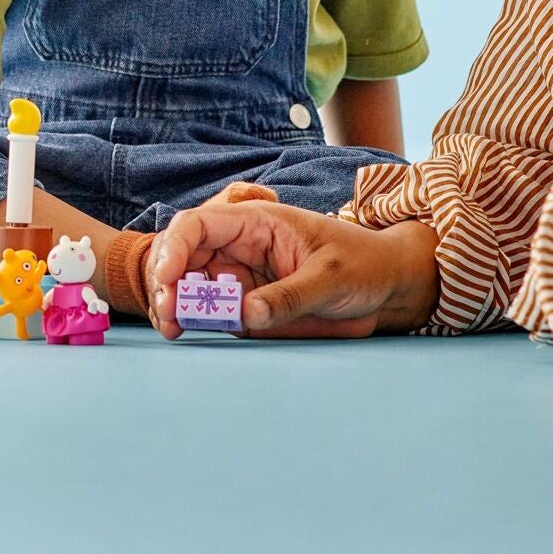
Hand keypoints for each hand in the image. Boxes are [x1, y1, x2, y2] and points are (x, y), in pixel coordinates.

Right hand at [146, 201, 438, 339]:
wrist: (385, 285)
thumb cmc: (362, 265)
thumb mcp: (331, 277)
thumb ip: (290, 296)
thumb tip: (246, 314)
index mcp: (255, 222)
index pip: (200, 225)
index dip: (175, 249)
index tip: (167, 281)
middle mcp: (239, 246)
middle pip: (184, 255)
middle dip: (167, 282)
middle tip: (169, 317)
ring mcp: (240, 275)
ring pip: (189, 283)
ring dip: (173, 302)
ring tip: (173, 328)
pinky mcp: (245, 302)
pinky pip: (209, 309)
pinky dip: (190, 319)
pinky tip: (183, 331)